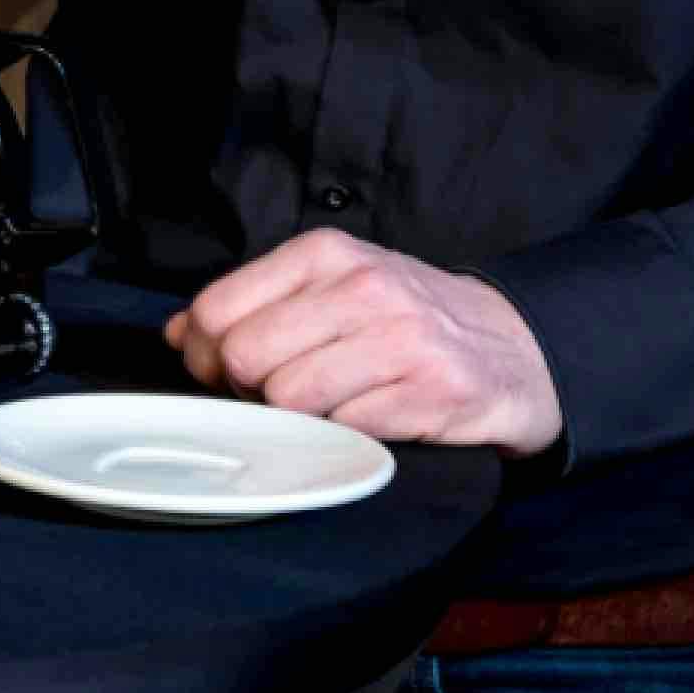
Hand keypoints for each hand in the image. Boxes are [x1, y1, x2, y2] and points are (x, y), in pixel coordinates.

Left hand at [163, 229, 564, 453]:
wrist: (516, 352)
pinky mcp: (432, 392)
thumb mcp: (330, 290)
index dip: (203, 355)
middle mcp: (363, 287)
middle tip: (274, 399)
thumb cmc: (406, 321)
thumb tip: (176, 334)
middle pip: (244, 357)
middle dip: (245, 392)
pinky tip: (365, 423)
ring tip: (325, 409)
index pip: (218, 307)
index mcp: (326, 254)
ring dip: (295, 420)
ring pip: (289, 399)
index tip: (219, 375)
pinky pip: (345, 431)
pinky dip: (343, 438)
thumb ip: (253, 305)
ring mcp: (401, 339)